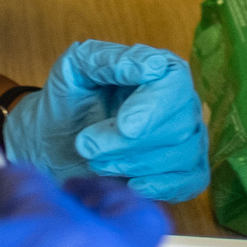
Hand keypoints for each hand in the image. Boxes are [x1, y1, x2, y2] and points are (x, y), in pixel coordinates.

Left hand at [3, 39, 208, 201]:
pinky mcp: (186, 169)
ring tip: (96, 161)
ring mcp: (189, 136)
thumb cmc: (67, 100)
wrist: (54, 142)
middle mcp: (181, 101)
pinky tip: (130, 184)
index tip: (124, 128)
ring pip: (183, 154)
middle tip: (87, 146)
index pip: (174, 82)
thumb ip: (108, 59)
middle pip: (178, 125)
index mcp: (160, 68)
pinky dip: (161, 186)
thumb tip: (151, 66)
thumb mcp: (75, 69)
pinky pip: (192, 180)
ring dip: (134, 164)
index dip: (151, 107)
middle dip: (129, 143)